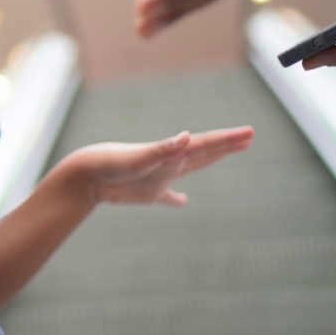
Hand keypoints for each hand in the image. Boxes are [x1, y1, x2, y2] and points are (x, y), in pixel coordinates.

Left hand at [63, 126, 253, 206]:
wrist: (86, 174)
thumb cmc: (110, 163)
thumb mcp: (139, 158)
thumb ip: (163, 150)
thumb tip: (188, 137)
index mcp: (171, 154)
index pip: (206, 144)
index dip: (229, 139)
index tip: (250, 133)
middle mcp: (169, 162)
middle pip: (205, 151)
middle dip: (227, 144)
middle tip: (249, 137)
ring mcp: (160, 177)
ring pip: (191, 167)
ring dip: (209, 159)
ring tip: (224, 153)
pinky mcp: (147, 192)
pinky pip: (168, 196)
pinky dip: (176, 199)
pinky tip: (184, 201)